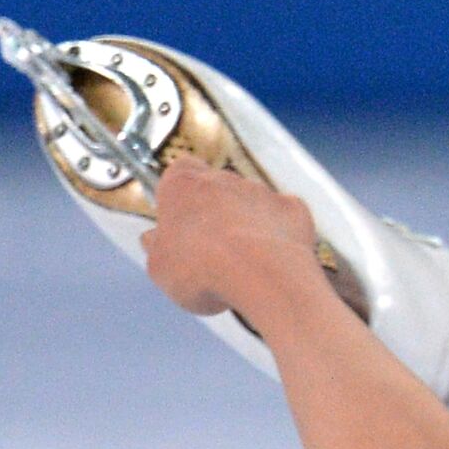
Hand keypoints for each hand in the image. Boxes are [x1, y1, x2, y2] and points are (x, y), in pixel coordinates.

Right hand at [140, 155, 321, 318]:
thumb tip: (153, 242)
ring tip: (246, 264)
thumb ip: (157, 249)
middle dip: (216, 215)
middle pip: (218, 190)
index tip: (180, 222)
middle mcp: (224, 179)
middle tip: (213, 253)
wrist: (261, 276)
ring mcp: (262, 192)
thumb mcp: (160, 268)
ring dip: (249, 225)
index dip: (180, 197)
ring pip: (253, 204)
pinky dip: (281, 235)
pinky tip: (275, 260)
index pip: (179, 172)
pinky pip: (286, 218)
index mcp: (183, 184)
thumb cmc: (202, 270)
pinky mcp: (294, 209)